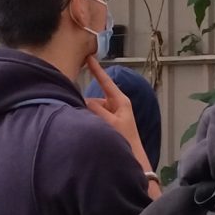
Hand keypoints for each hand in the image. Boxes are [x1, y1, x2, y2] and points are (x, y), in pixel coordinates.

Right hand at [80, 54, 152, 174]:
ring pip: (92, 109)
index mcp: (120, 100)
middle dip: (86, 104)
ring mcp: (111, 114)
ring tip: (89, 126)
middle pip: (95, 98)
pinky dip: (89, 120)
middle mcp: (115, 105)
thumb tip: (84, 100)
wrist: (133, 156)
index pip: (105, 81)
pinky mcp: (107, 122)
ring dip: (87, 115)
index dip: (97, 69)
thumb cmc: (126, 138)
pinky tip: (87, 128)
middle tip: (82, 114)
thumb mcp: (110, 122)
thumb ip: (96, 109)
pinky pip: (93, 117)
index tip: (89, 57)